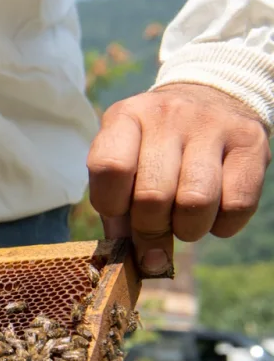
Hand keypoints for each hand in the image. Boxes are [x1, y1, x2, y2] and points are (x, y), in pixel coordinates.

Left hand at [87, 83, 270, 275]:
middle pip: (153, 196)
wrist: (212, 98)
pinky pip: (237, 205)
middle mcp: (168, 115)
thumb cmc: (154, 149)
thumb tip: (139, 262)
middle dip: (150, 229)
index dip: (111, 205)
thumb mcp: (125, 164)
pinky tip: (214, 213)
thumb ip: (118, 211)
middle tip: (155, 227)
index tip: (119, 212)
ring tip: (184, 221)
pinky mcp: (251, 142)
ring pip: (196, 203)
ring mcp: (212, 125)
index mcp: (126, 117)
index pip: (109, 168)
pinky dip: (222, 226)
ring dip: (187, 230)